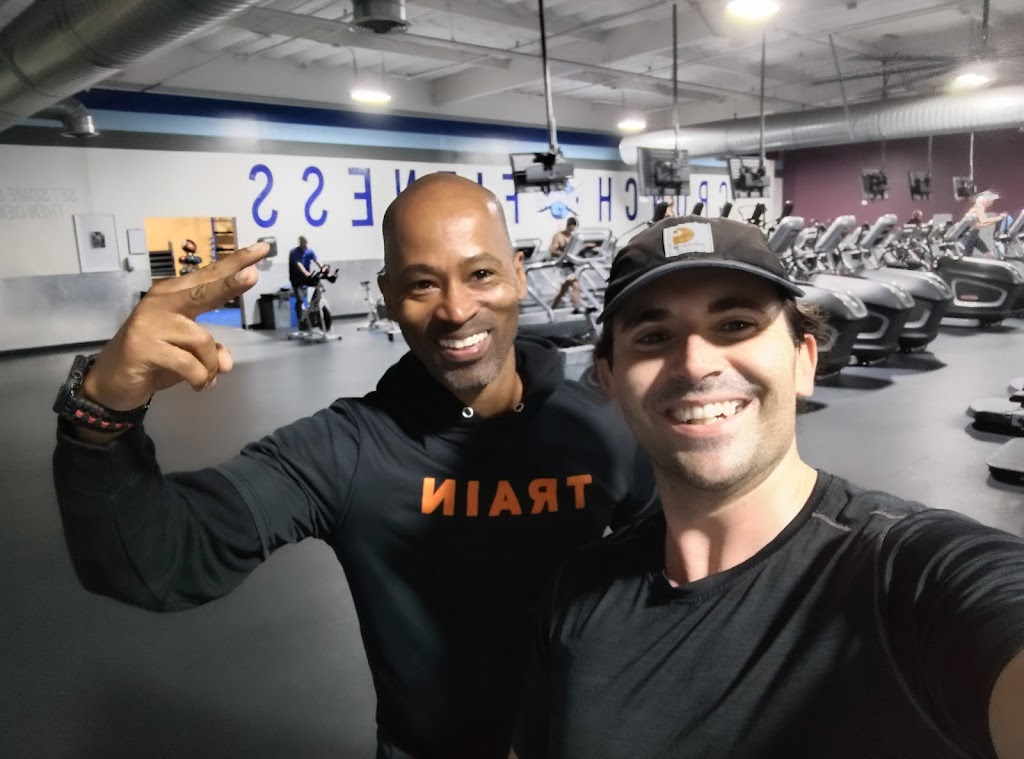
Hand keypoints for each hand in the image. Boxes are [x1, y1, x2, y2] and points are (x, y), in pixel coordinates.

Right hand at [81, 243, 269, 410]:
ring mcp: (151, 323)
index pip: (209, 276)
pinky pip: (189, 365)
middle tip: (252, 274)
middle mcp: (163, 302)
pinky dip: (198, 379)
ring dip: (209, 366)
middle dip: (230, 284)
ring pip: (204, 341)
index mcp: (174, 295)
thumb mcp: (190, 353)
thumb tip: (226, 364)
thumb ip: (212, 350)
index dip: (235, 263)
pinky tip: (195, 385)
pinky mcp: (144, 346)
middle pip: (204, 290)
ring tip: (202, 378)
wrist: (113, 382)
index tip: (262, 248)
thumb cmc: (155, 359)